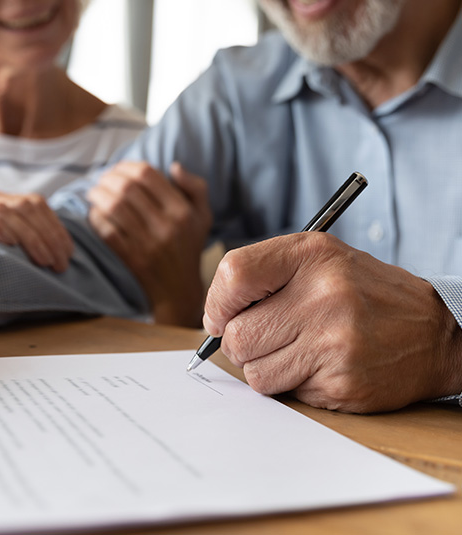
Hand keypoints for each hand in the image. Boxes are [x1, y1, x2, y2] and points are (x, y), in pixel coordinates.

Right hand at [0, 188, 72, 272]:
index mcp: (1, 199)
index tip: (68, 252)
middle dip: (50, 238)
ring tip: (46, 262)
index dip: (56, 228)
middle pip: (28, 208)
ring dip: (32, 239)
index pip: (37, 205)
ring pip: (10, 213)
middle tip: (61, 264)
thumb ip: (20, 238)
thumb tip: (57, 256)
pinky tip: (12, 244)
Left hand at [87, 161, 211, 326]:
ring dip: (98, 195)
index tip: (119, 168)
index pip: (148, 175)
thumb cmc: (189, 246)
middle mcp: (166, 225)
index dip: (127, 166)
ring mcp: (147, 243)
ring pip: (114, 207)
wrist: (179, 289)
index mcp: (182, 211)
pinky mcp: (131, 257)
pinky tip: (94, 213)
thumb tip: (174, 166)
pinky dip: (96, 218)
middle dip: (108, 178)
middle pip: (127, 188)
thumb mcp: (203, 216)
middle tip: (101, 178)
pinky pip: (107, 231)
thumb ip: (195, 187)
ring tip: (93, 192)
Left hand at [203, 233, 461, 412]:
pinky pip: (284, 393)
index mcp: (311, 255)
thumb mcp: (318, 258)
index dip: (217, 302)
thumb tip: (213, 318)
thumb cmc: (363, 292)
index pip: (233, 275)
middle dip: (239, 343)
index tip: (221, 316)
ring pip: (254, 371)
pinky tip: (318, 366)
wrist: (435, 332)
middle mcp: (324, 295)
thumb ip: (262, 275)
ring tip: (295, 350)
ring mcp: (335, 342)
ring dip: (264, 367)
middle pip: (236, 334)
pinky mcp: (342, 382)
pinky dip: (291, 384)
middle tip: (263, 337)